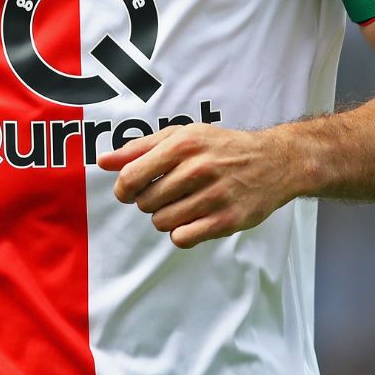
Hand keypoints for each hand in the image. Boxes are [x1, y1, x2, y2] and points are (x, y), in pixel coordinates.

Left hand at [96, 124, 297, 247]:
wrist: (272, 161)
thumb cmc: (220, 147)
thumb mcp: (181, 136)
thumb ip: (139, 148)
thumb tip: (103, 161)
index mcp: (182, 145)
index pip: (130, 177)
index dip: (123, 189)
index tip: (130, 190)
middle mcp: (197, 169)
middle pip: (144, 203)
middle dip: (149, 202)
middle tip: (167, 193)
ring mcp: (213, 196)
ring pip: (161, 223)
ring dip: (166, 217)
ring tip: (182, 204)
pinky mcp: (226, 220)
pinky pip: (182, 238)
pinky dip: (182, 232)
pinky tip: (193, 218)